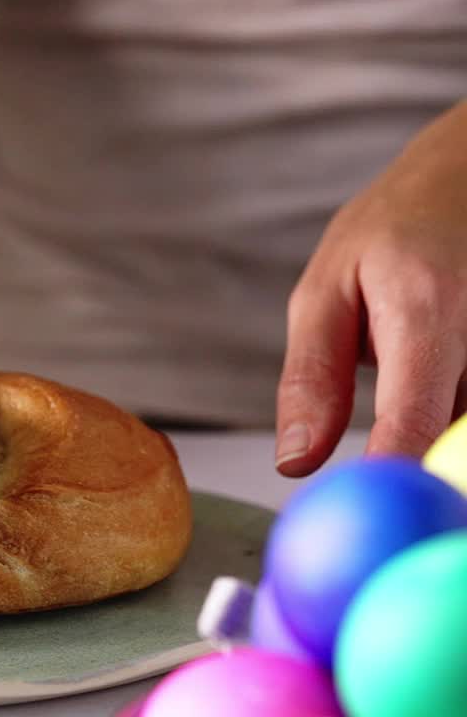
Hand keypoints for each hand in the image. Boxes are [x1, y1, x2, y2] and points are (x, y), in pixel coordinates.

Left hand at [276, 101, 466, 476]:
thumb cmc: (393, 228)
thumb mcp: (326, 289)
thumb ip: (311, 378)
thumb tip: (294, 463)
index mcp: (427, 306)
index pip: (416, 419)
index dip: (393, 476)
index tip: (366, 515)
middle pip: (459, 439)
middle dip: (425, 469)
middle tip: (387, 484)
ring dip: (443, 436)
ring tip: (408, 390)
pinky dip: (455, 414)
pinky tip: (440, 388)